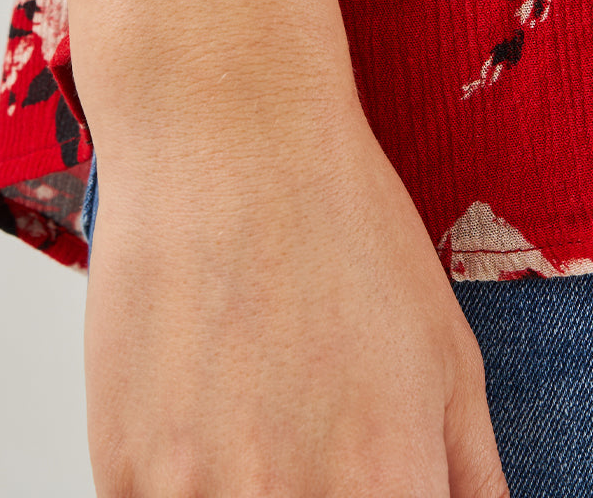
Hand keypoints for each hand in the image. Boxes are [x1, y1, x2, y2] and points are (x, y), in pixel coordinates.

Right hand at [84, 99, 509, 496]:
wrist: (230, 132)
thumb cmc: (346, 226)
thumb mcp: (451, 354)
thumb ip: (473, 479)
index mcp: (387, 487)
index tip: (377, 481)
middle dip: (320, 496)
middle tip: (310, 436)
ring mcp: (193, 496)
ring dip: (247, 493)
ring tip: (260, 417)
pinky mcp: (119, 471)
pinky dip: (182, 486)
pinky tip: (203, 413)